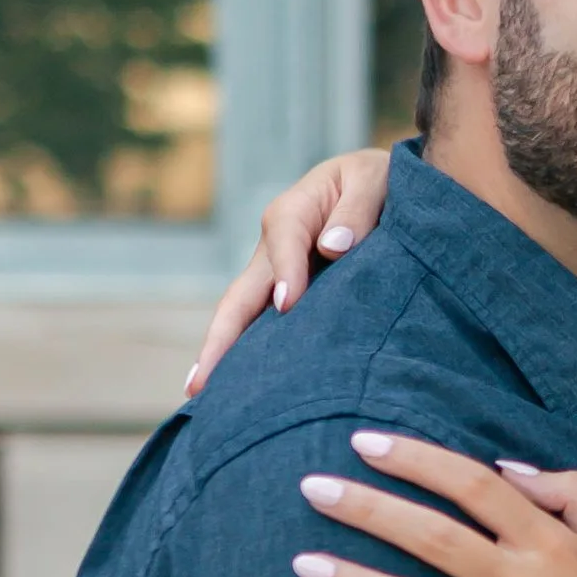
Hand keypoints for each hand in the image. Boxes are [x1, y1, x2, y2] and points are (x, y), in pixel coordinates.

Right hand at [185, 145, 393, 396]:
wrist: (377, 185)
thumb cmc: (377, 180)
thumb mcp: (373, 180)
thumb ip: (357, 209)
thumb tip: (333, 247)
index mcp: (292, 212)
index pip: (284, 242)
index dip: (286, 274)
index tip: (288, 306)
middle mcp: (273, 247)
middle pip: (240, 294)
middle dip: (219, 337)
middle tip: (199, 381)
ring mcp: (273, 274)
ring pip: (243, 315)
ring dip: (222, 352)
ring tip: (201, 396)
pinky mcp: (286, 293)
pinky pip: (262, 324)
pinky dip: (246, 353)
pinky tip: (237, 389)